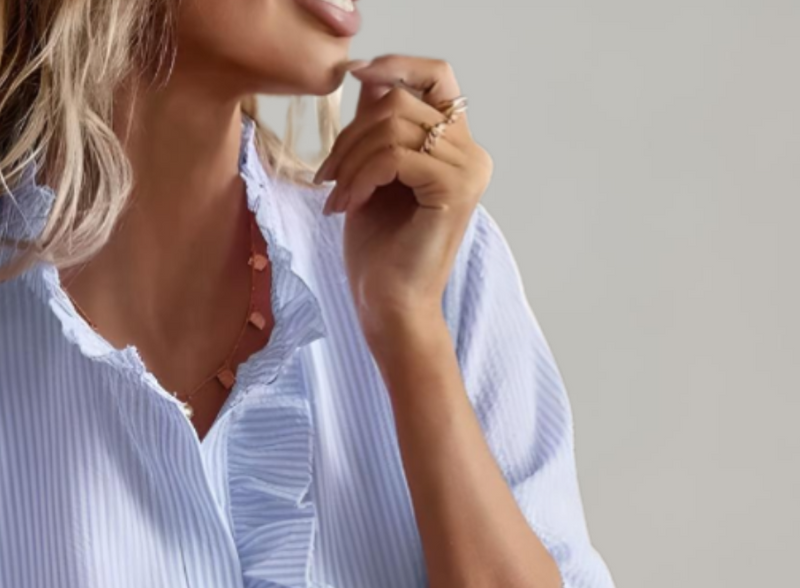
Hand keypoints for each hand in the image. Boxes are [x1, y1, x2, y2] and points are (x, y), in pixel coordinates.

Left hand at [314, 54, 492, 350]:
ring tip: (335, 196)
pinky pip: (395, 156)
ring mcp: (468, 170)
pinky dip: (360, 176)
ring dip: (351, 158)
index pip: (437, 77)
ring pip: (395, 126)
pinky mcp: (453, 189)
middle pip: (403, 102)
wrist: (389, 309)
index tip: (354, 76)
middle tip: (327, 175)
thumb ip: (378, 128)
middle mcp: (471, 154)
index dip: (397, 66)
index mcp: (457, 147)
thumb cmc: (379, 253)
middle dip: (352, 133)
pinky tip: (346, 205)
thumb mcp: (372, 175)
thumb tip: (370, 77)